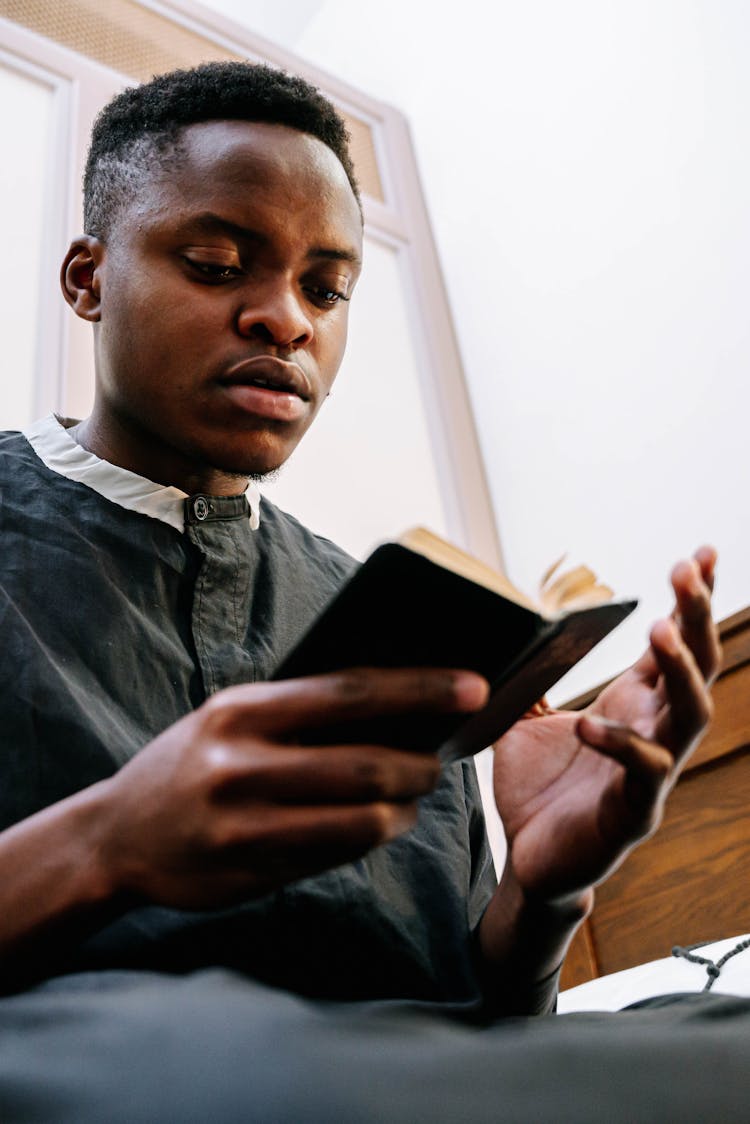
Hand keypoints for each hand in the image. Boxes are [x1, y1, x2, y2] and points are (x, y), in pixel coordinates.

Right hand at [95, 668, 487, 909]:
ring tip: (411, 799)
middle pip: (365, 765)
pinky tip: (374, 827)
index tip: (474, 686)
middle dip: (419, 764)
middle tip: (443, 759)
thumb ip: (298, 710)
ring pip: (359, 821)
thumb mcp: (229, 718)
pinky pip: (333, 857)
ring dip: (402, 812)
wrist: (115, 836)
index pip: (350, 692)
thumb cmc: (191, 762)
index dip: (420, 688)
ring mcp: (244, 826)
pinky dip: (367, 840)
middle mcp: (241, 766)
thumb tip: (394, 705)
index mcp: (242, 711)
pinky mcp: (250, 873)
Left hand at [491, 547, 719, 903]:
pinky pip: (641, 774)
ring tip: (662, 630)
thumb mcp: (527, 718)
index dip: (691, 599)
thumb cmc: (539, 788)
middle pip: (696, 666)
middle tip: (688, 571)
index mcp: (635, 704)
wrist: (530, 860)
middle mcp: (655, 731)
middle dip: (696, 616)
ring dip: (681, 670)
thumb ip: (529, 677)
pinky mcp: (633, 812)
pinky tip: (587, 724)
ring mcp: (653, 773)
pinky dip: (618, 745)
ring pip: (691, 716)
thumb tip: (508, 627)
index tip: (702, 552)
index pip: (675, 642)